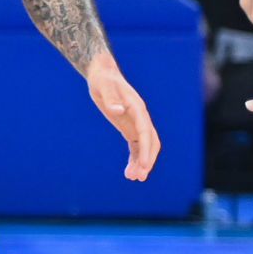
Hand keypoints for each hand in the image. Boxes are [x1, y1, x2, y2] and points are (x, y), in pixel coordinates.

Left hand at [88, 57, 159, 180]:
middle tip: (139, 177)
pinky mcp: (129, 127)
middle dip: (146, 160)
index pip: (145, 132)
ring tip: (132, 178)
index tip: (144, 165)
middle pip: (150, 142)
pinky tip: (129, 171)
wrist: (102, 75)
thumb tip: (118, 111)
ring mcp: (136, 123)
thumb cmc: (103, 80)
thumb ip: (111, 98)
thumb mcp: (104, 87)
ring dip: (141, 162)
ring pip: (144, 146)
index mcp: (137, 109)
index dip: (146, 150)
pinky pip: (136, 145)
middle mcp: (140, 117)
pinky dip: (135, 158)